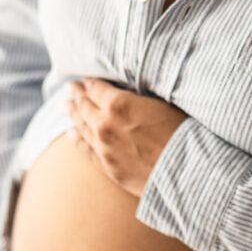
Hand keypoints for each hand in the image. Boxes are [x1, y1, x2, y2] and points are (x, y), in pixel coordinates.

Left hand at [66, 78, 187, 198]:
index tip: (86, 78)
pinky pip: (85, 149)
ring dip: (73, 113)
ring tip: (66, 105)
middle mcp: (104, 125)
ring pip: (81, 126)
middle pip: (84, 105)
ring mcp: (103, 148)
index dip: (90, 81)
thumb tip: (129, 93)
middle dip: (77, 95)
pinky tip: (71, 132)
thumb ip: (139, 97)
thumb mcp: (163, 104)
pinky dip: (76, 138)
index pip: (96, 88)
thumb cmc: (182, 134)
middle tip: (71, 87)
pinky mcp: (107, 166)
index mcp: (118, 104)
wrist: (185, 173)